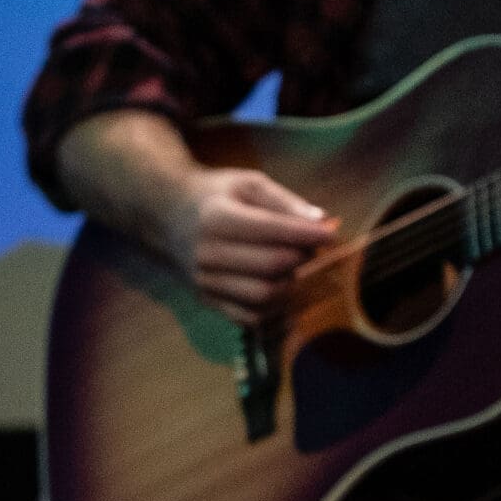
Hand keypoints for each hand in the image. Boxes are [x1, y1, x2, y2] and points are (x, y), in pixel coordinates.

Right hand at [163, 167, 340, 324]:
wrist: (168, 215)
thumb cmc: (216, 195)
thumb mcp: (247, 183)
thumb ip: (285, 201)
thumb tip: (322, 222)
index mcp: (217, 218)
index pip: (273, 231)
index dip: (309, 234)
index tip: (332, 232)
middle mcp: (207, 253)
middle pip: (272, 266)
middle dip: (302, 257)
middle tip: (311, 246)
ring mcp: (205, 281)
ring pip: (264, 295)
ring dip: (290, 282)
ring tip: (294, 265)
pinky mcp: (207, 300)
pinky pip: (249, 316)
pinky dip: (274, 307)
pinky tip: (280, 286)